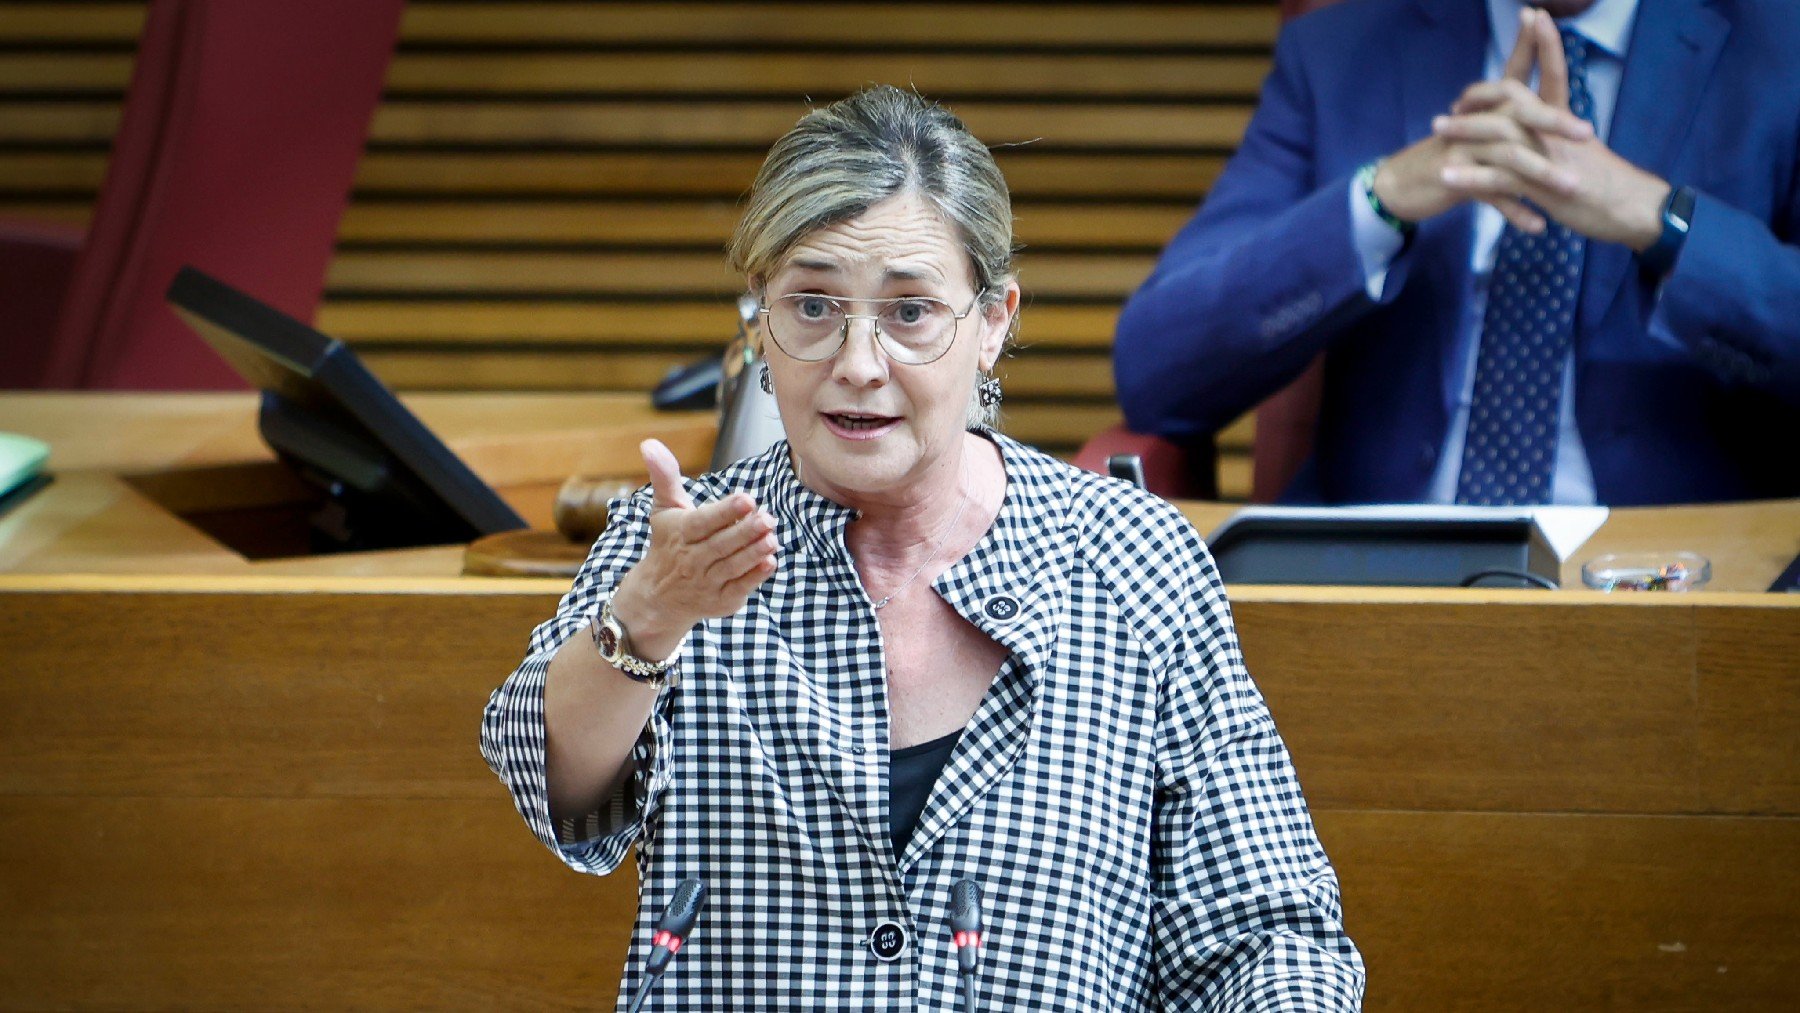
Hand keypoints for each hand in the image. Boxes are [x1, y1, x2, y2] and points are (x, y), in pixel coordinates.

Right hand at [610, 439, 777, 655]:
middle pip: (721, 545)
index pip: (703, 522)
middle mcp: (692, 560)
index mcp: (680, 534)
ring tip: (772, 536)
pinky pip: (739, 588)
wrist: (657, 597)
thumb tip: (649, 443)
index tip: (746, 499)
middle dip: (746, 531)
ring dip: (754, 552)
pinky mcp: (720, 601)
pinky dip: (755, 577)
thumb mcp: (664, 509)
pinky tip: (771, 562)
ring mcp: (706, 583)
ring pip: (732, 566)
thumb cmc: (667, 543)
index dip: (725, 512)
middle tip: (768, 517)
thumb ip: (665, 476)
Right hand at [1372, 7, 1592, 226]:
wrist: (1399, 185)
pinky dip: (1515, 211)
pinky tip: (1537, 226)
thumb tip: (1534, 105)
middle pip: (1519, 112)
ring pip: (1509, 156)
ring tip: (1571, 189)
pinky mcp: (1453, 178)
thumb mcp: (1472, 133)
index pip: (1510, 72)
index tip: (1539, 15)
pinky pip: (1490, 194)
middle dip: (1554, 121)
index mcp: (1484, 109)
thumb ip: (1503, 118)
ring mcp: (1463, 149)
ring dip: (1542, 174)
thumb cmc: (1445, 158)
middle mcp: (1474, 121)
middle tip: (1587, 133)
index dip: (1526, 45)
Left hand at [1433, 7, 1668, 248]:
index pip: (1554, 74)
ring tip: (1435, 129)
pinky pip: (1498, 178)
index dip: (1545, 44)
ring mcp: (1549, 157)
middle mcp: (1556, 133)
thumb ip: (1561, 141)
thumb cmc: (1607, 185)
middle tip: (1452, 102)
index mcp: (1567, 123)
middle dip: (1482, 94)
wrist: (1633, 211)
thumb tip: (1548, 131)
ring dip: (1464, 131)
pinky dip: (1471, 176)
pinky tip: (1446, 175)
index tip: (1533, 15)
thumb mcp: (1581, 156)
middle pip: (1514, 99)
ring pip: (1500, 135)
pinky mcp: (1542, 187)